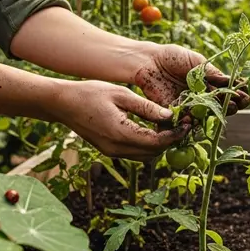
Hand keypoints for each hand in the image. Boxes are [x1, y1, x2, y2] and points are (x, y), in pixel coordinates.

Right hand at [49, 80, 188, 160]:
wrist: (62, 104)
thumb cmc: (90, 93)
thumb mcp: (121, 94)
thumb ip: (146, 107)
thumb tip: (170, 115)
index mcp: (120, 133)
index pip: (156, 143)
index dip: (175, 136)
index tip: (187, 125)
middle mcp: (116, 148)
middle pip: (153, 154)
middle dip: (170, 141)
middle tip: (182, 124)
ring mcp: (111, 152)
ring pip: (145, 157)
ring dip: (159, 145)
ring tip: (170, 126)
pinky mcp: (109, 151)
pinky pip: (135, 153)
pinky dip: (147, 145)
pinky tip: (153, 129)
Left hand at [132, 43, 249, 110]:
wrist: (148, 61)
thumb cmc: (172, 57)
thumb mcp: (196, 62)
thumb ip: (212, 73)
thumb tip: (230, 81)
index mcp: (208, 83)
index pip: (226, 91)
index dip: (237, 94)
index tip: (246, 94)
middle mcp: (200, 97)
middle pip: (220, 106)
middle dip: (231, 105)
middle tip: (238, 103)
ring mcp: (188, 106)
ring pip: (205, 115)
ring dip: (215, 113)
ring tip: (224, 108)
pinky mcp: (174, 112)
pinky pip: (185, 120)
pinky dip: (191, 121)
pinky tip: (197, 117)